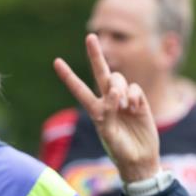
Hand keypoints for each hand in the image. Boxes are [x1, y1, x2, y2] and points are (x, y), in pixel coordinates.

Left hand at [54, 34, 160, 181]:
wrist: (140, 159)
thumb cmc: (120, 150)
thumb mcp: (108, 133)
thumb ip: (109, 111)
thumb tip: (115, 90)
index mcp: (95, 110)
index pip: (79, 89)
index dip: (68, 76)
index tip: (56, 62)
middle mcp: (108, 101)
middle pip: (101, 73)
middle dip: (96, 55)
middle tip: (90, 37)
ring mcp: (124, 99)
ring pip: (119, 79)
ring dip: (120, 89)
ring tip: (125, 107)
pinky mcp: (139, 101)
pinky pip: (134, 88)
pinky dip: (134, 96)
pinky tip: (135, 108)